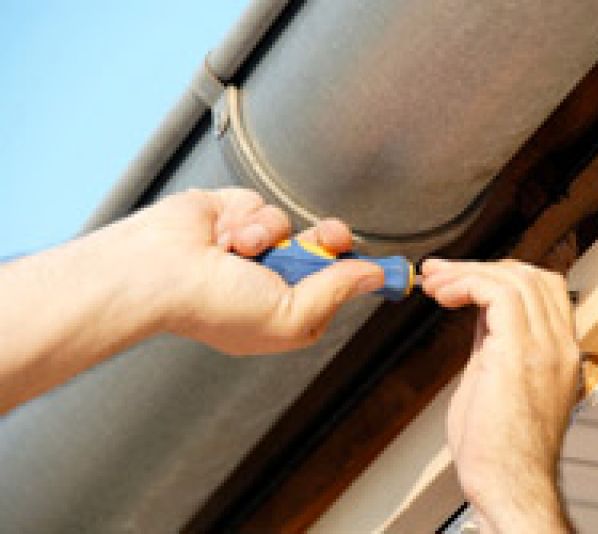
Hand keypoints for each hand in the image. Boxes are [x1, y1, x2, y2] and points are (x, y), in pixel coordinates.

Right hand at [120, 188, 384, 354]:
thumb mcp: (290, 314)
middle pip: (323, 250)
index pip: (335, 287)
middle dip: (330, 241)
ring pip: (292, 225)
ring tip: (241, 250)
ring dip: (271, 235)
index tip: (383, 263)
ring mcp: (253, 247)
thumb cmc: (214, 306)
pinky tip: (224, 236)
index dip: (356, 272)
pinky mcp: (234, 215)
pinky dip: (249, 218)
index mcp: (284, 312)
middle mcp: (271, 280)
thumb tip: (375, 275)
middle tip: (330, 237)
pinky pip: (264, 206)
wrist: (158, 272)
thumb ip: (336, 291)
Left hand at [421, 259, 578, 532]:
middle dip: (480, 267)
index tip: (459, 277)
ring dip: (467, 272)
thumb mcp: (496, 381)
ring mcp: (545, 348)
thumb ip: (494, 345)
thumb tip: (478, 314)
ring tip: (433, 283)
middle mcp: (558, 346)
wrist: (508, 487)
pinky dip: (467, 284)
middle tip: (439, 273)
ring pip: (515, 278)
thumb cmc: (499, 450)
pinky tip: (443, 294)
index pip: (541, 290)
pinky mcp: (519, 354)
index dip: (498, 274)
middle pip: (531, 276)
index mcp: (557, 353)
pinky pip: (498, 294)